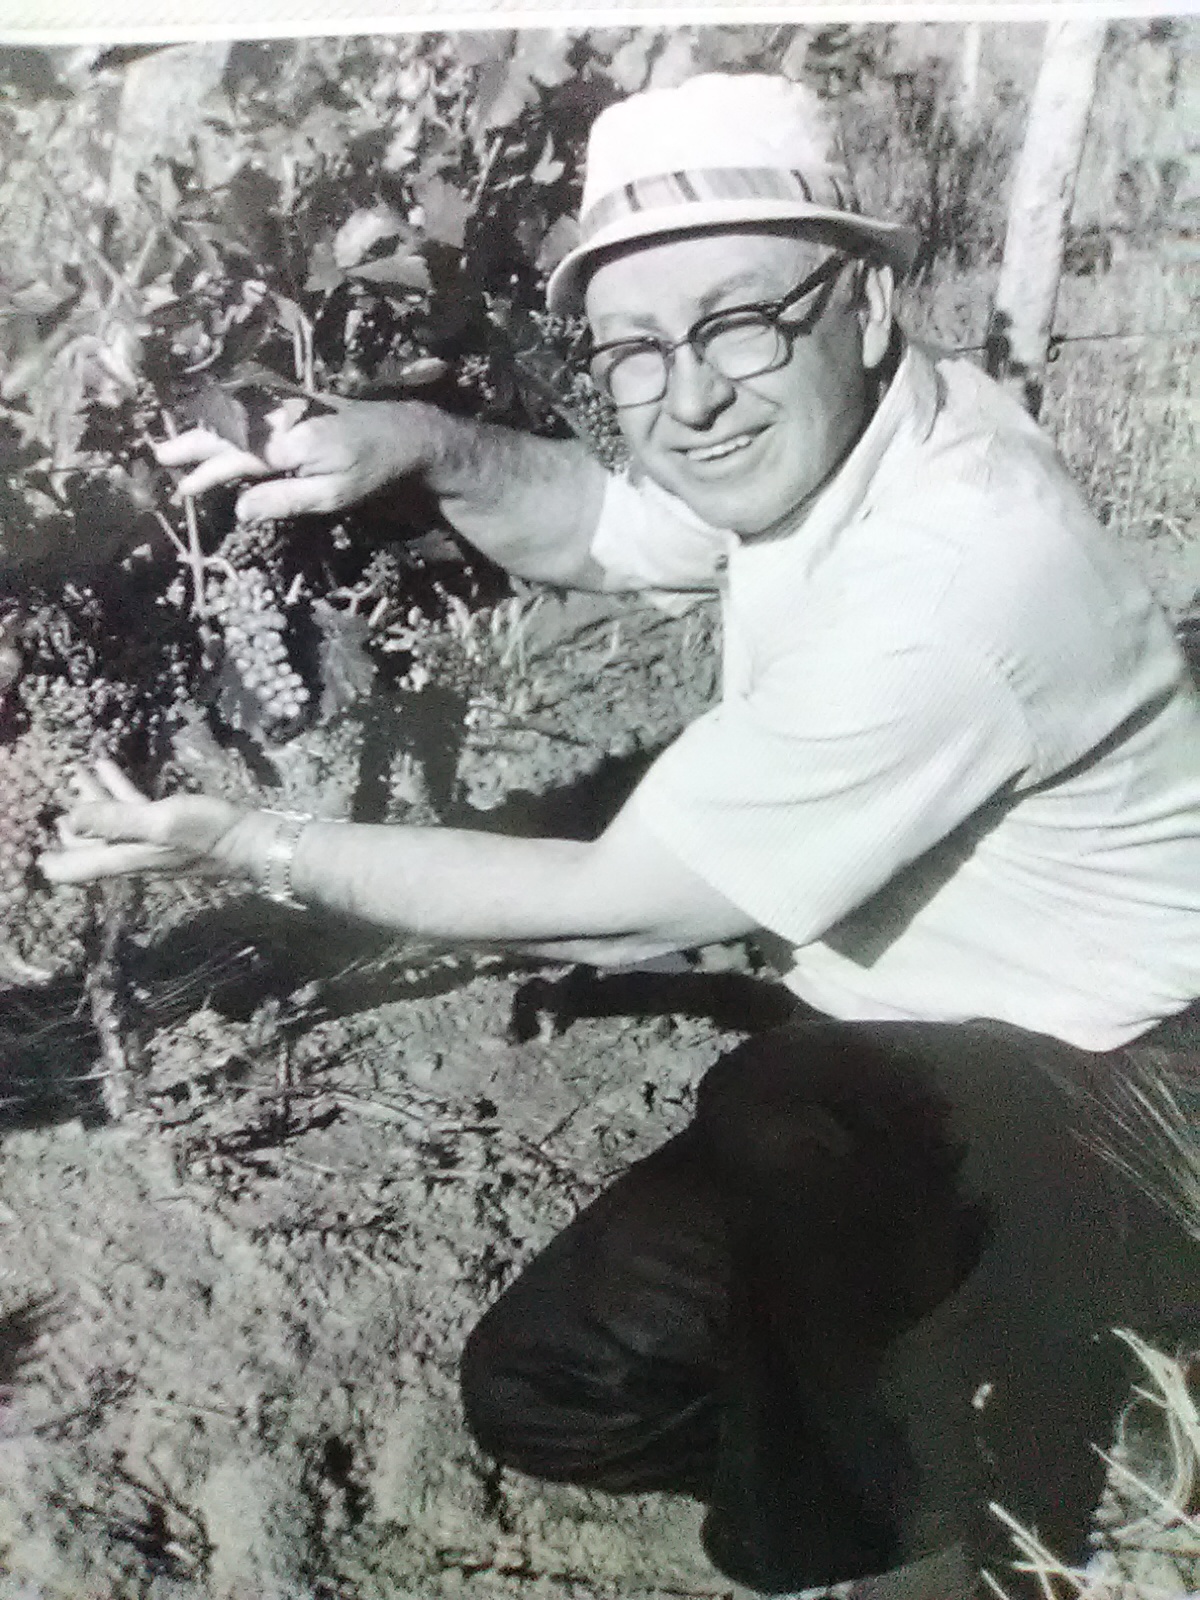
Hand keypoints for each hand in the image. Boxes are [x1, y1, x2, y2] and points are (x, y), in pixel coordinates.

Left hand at [39, 760, 245, 885]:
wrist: (251, 840)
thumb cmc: (207, 833)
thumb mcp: (158, 822)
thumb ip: (113, 820)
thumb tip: (67, 821)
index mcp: (124, 858)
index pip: (76, 870)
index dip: (52, 863)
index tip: (33, 855)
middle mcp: (131, 854)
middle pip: (87, 844)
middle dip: (68, 823)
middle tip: (54, 795)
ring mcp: (148, 841)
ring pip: (108, 824)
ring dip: (89, 800)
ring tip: (75, 772)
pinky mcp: (166, 826)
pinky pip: (131, 809)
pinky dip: (115, 790)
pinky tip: (107, 768)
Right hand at [154, 396, 428, 520]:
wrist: (405, 434)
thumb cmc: (372, 470)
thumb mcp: (332, 495)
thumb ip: (285, 500)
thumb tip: (239, 510)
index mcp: (289, 440)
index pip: (236, 457)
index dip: (206, 473)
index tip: (181, 488)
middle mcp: (284, 415)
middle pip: (228, 429)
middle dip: (193, 443)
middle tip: (161, 455)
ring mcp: (290, 404)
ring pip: (236, 416)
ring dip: (207, 429)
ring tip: (180, 443)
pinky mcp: (298, 402)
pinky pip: (252, 409)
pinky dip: (229, 420)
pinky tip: (218, 430)